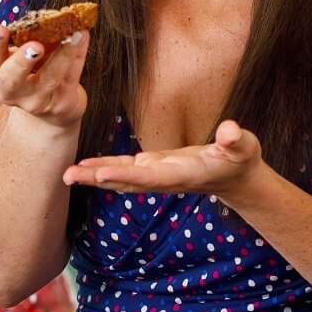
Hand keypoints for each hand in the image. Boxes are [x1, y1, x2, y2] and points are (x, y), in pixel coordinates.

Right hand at [0, 21, 89, 134]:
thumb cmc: (35, 72)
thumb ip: (29, 37)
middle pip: (11, 78)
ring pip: (49, 78)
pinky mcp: (61, 104)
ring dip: (62, 54)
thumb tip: (51, 15)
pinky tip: (82, 37)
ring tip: (72, 35)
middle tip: (35, 46)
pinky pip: (70, 77)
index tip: (1, 29)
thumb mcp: (24, 56)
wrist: (53, 108)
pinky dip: (77, 54)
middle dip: (22, 61)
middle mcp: (11, 90)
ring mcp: (36, 101)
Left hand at [62, 119, 263, 203]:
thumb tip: (231, 131)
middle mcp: (165, 178)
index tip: (100, 174)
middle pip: (127, 180)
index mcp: (183, 174)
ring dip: (95, 175)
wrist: (238, 176)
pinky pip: (126, 169)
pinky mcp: (155, 167)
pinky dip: (106, 168)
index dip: (125, 174)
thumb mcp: (244, 146)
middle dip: (98, 178)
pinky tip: (86, 167)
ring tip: (68, 173)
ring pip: (121, 177)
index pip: (150, 176)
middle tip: (68, 176)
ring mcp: (158, 174)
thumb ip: (236, 140)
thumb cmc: (241, 159)